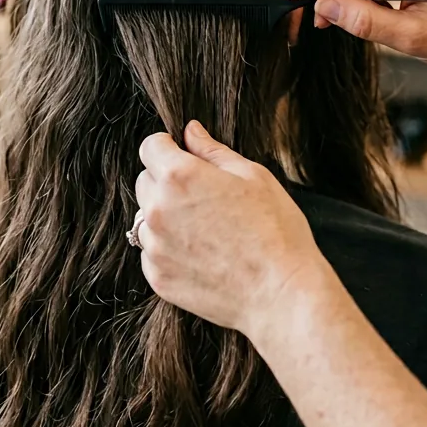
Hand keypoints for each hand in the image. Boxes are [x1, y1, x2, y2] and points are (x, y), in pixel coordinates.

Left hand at [136, 122, 324, 347]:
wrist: (280, 294)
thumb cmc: (275, 232)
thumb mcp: (252, 177)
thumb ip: (213, 151)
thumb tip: (190, 132)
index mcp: (179, 176)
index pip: (150, 147)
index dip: (167, 147)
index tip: (181, 155)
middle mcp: (158, 209)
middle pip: (145, 181)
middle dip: (166, 181)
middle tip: (203, 197)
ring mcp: (154, 247)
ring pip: (146, 219)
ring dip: (166, 217)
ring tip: (205, 230)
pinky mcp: (157, 277)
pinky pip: (153, 252)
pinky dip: (170, 250)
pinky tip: (203, 255)